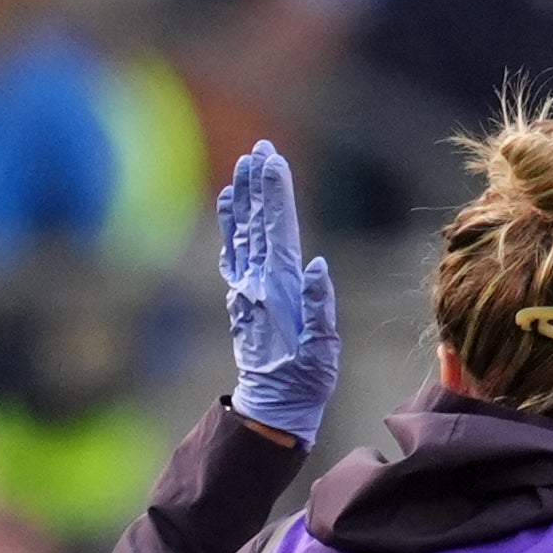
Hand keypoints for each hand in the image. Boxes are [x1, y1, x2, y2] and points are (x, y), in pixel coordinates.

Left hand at [217, 141, 338, 445]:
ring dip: (243, 196)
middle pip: (257, 222)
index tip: (273, 160)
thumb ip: (319, 306)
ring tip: (243, 164)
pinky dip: (230, 223)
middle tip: (259, 147)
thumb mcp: (323, 350)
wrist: (272, 405)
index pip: (278, 230)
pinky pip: (232, 250)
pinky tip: (228, 203)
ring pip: (241, 232)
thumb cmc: (305, 380)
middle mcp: (257, 283)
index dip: (276, 193)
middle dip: (259, 183)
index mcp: (279, 289)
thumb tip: (316, 266)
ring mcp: (245, 288)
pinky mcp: (241, 296)